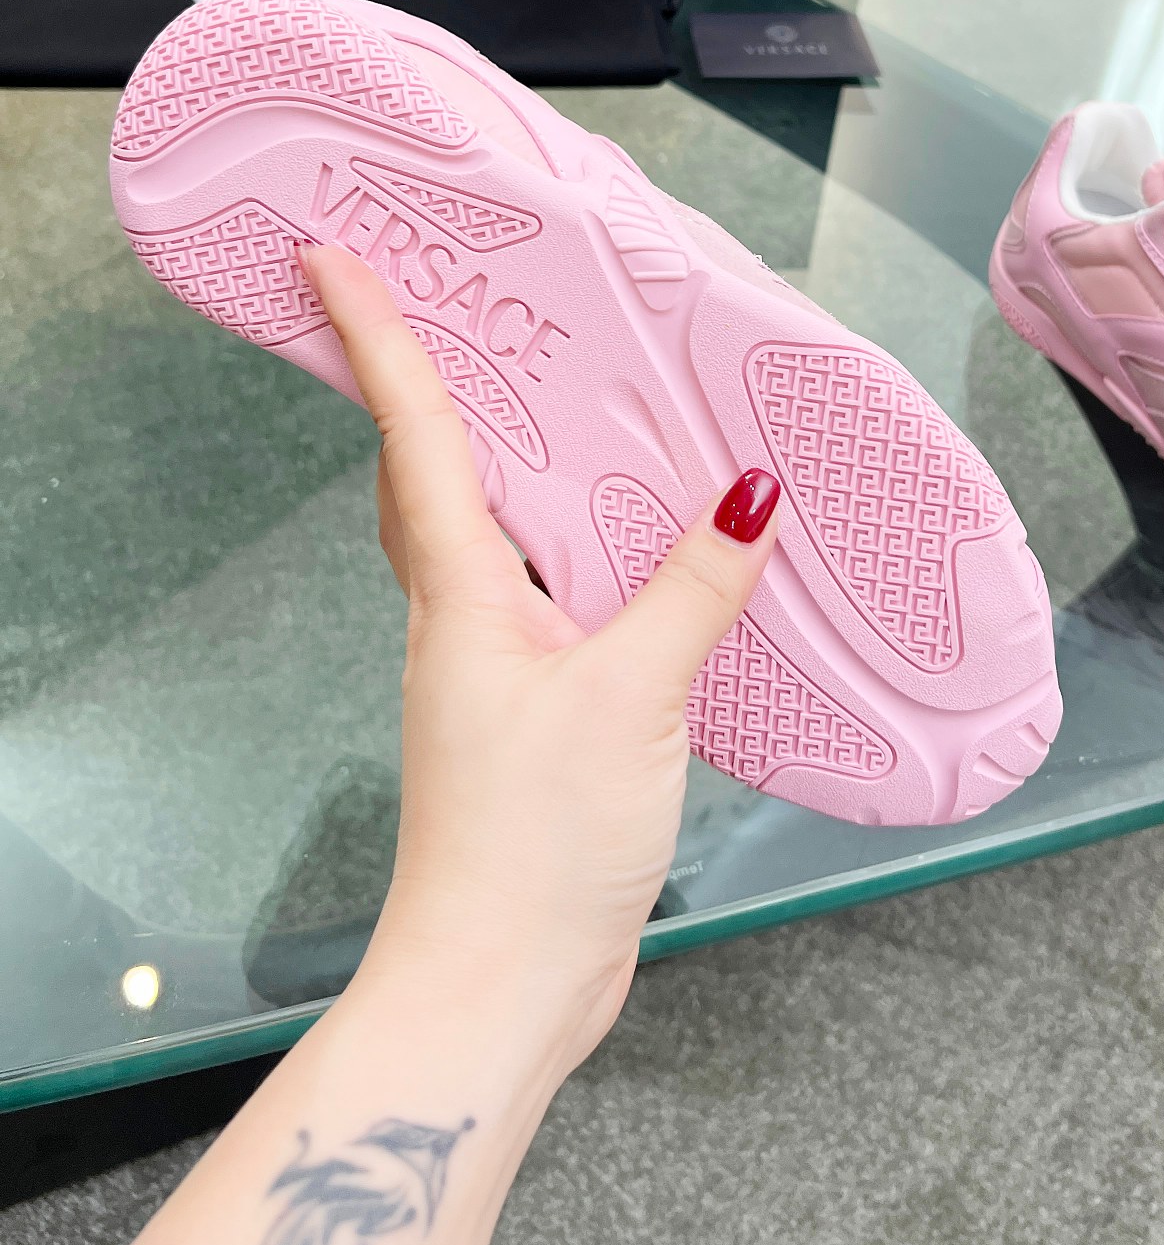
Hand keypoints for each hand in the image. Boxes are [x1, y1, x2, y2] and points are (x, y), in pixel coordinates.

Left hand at [299, 244, 780, 1073]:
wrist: (498, 985)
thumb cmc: (531, 848)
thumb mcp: (629, 700)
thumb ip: (692, 590)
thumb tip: (749, 493)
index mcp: (463, 595)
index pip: (417, 435)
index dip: (376, 340)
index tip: (332, 259)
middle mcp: (464, 618)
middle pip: (433, 474)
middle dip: (428, 385)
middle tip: (448, 306)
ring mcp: (496, 666)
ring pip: (494, 534)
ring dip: (509, 462)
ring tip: (559, 398)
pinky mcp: (536, 712)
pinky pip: (553, 596)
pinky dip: (582, 550)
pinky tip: (646, 552)